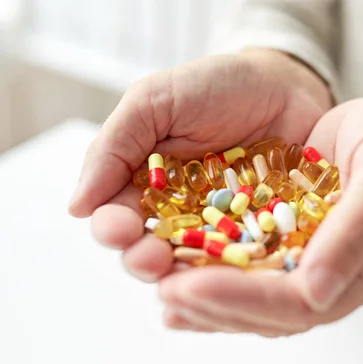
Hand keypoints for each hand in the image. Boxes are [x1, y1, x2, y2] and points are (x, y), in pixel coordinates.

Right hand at [68, 49, 332, 281]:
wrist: (285, 85)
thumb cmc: (216, 87)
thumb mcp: (156, 101)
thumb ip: (115, 147)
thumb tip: (76, 206)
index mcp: (146, 186)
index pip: (119, 219)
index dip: (113, 229)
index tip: (118, 230)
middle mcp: (181, 215)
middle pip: (153, 252)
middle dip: (146, 261)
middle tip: (153, 259)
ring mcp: (223, 229)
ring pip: (197, 265)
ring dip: (188, 275)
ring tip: (189, 276)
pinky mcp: (262, 235)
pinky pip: (248, 259)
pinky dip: (239, 271)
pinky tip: (236, 278)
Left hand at [158, 90, 362, 335]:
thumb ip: (356, 230)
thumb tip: (317, 290)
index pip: (304, 302)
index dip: (247, 299)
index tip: (193, 284)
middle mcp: (342, 278)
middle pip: (274, 311)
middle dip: (217, 303)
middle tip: (166, 290)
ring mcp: (319, 264)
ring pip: (260, 299)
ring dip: (212, 300)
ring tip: (164, 295)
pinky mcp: (298, 244)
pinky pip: (255, 271)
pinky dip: (218, 276)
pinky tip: (182, 276)